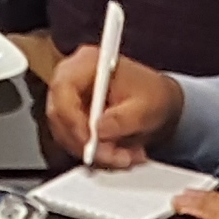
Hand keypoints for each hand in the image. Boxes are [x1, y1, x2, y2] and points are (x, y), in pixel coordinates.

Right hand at [43, 44, 182, 165]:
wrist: (158, 103)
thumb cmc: (152, 95)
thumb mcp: (146, 107)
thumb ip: (123, 118)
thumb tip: (100, 130)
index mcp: (88, 62)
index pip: (63, 88)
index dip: (71, 118)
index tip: (90, 142)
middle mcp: (72, 77)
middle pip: (59, 114)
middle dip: (84, 142)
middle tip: (112, 156)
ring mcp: (70, 98)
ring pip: (64, 133)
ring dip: (92, 151)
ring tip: (122, 156)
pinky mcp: (72, 118)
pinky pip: (71, 140)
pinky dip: (93, 153)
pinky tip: (115, 153)